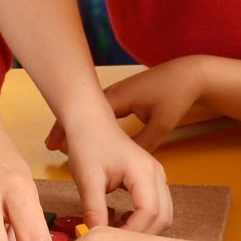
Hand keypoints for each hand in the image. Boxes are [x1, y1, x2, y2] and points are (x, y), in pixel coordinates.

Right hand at [48, 57, 206, 154]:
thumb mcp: (161, 124)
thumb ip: (143, 144)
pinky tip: (85, 135)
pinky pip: (99, 113)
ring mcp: (117, 95)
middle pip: (80, 112)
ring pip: (88, 112)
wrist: (189, 74)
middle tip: (51, 145)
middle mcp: (112, 94)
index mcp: (117, 98)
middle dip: (65, 127)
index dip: (69, 129)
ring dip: (75, 125)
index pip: (85, 114)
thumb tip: (126, 165)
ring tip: (60, 143)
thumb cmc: (175, 94)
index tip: (57, 145)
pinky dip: (88, 124)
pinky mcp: (123, 99)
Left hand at [56, 114, 173, 233]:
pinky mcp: (151, 178)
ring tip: (117, 232)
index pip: (150, 213)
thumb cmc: (87, 143)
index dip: (133, 232)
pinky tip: (122, 220)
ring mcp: (156, 175)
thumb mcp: (87, 179)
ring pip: (163, 213)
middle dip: (142, 234)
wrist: (89, 121)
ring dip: (144, 228)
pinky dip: (144, 219)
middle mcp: (156, 174)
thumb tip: (94, 238)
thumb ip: (93, 209)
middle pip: (163, 216)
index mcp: (143, 171)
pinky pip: (156, 206)